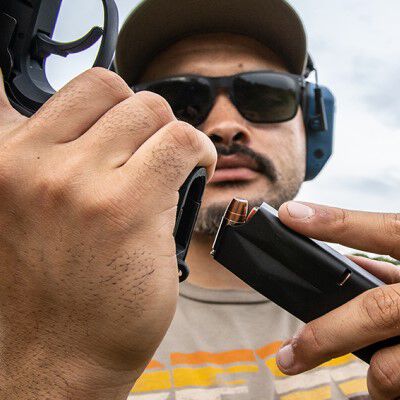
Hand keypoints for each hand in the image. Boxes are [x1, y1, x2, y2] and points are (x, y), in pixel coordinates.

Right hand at [0, 68, 215, 398]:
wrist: (56, 357)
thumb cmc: (47, 290)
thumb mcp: (20, 210)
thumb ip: (46, 162)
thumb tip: (89, 127)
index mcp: (2, 159)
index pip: (50, 89)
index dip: (98, 103)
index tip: (119, 125)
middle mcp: (32, 164)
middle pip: (109, 88)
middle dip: (138, 115)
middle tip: (149, 147)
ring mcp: (78, 183)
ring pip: (150, 110)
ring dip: (168, 132)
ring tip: (173, 163)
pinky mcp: (127, 206)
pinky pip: (181, 142)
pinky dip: (198, 149)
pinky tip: (197, 169)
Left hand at [276, 201, 399, 399]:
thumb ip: (392, 262)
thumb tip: (347, 266)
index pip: (386, 229)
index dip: (336, 221)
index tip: (290, 215)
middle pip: (376, 309)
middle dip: (325, 336)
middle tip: (289, 356)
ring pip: (395, 368)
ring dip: (374, 378)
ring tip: (368, 381)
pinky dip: (395, 388)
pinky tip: (391, 386)